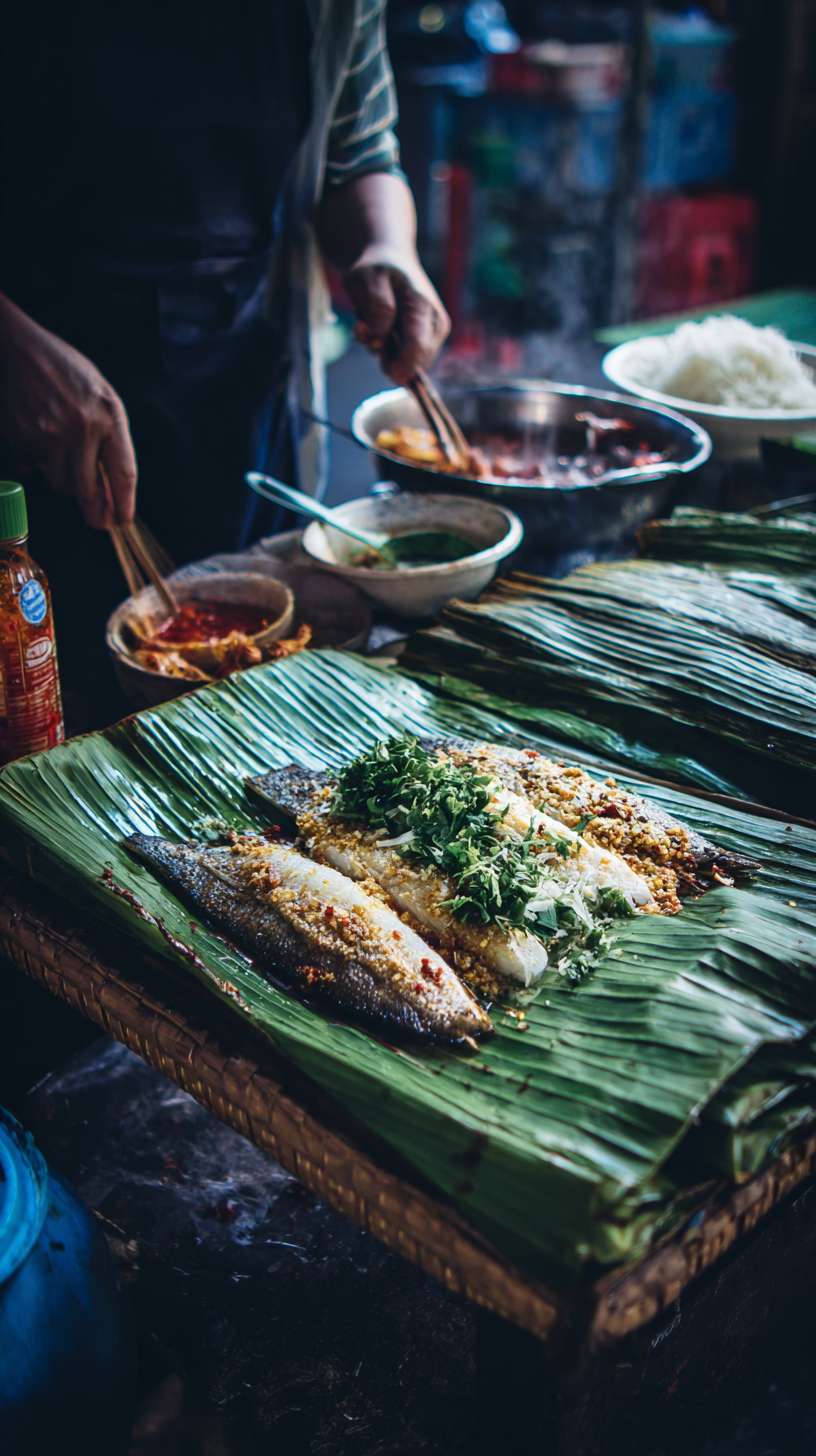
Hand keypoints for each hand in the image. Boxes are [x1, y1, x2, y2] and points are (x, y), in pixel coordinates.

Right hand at [0, 294, 136, 527]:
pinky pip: (33, 470)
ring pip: (61, 484)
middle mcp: (82, 427)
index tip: (124, 520)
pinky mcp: (22, 438)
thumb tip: (112, 484)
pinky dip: (36, 464)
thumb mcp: (99, 393)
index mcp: (109, 414)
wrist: (16, 348)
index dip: (126, 503)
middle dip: (95, 512)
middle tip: (98, 523)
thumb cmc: (62, 370)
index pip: (124, 471)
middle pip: (90, 490)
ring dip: (63, 481)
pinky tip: (35, 438)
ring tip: (60, 454)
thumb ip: (109, 434)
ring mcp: (50, 434)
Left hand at [343, 249, 449, 385]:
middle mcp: (436, 324)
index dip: (401, 365)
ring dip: (384, 353)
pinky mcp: (427, 343)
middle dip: (387, 357)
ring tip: (371, 325)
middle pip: (415, 363)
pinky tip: (380, 331)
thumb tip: (381, 337)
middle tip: (365, 330)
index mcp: (423, 305)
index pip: (418, 347)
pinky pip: (405, 362)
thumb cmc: (377, 269)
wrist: (390, 260)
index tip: (384, 367)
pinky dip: (387, 352)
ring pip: (408, 365)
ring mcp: (434, 336)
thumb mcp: (365, 278)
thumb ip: (375, 307)